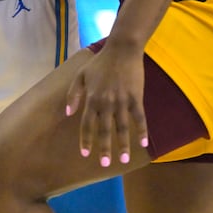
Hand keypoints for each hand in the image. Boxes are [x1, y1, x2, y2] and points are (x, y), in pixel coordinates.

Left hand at [65, 45, 148, 167]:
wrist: (122, 49)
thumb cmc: (100, 62)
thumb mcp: (80, 75)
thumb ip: (73, 94)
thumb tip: (69, 113)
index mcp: (91, 98)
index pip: (86, 124)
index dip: (86, 140)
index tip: (85, 154)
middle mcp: (106, 103)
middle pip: (104, 130)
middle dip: (104, 148)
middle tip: (105, 164)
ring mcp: (122, 101)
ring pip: (122, 127)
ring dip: (122, 145)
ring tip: (123, 160)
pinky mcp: (136, 97)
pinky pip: (139, 117)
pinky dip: (141, 130)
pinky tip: (143, 143)